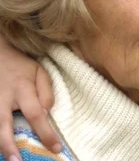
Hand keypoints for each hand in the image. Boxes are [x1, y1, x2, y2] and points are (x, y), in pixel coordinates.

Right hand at [0, 38, 60, 160]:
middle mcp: (4, 98)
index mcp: (22, 88)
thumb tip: (47, 113)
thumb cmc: (22, 65)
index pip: (36, 114)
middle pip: (4, 125)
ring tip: (10, 160)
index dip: (46, 132)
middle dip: (10, 146)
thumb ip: (46, 92)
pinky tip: (1, 148)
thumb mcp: (40, 71)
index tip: (56, 148)